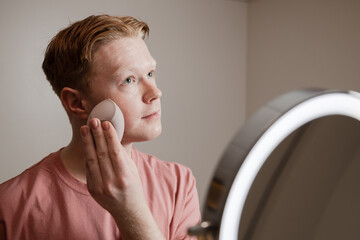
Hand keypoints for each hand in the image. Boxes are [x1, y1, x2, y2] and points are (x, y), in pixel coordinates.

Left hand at [80, 119, 164, 239]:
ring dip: (87, 142)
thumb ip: (122, 154)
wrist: (127, 210)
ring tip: (85, 128)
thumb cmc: (133, 187)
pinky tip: (86, 142)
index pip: (115, 152)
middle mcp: (111, 182)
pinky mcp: (92, 188)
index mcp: (124, 176)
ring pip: (91, 159)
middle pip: (101, 154)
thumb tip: (114, 135)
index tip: (106, 123)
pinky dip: (87, 153)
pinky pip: (88, 168)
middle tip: (93, 121)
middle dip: (96, 135)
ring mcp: (99, 186)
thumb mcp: (133, 170)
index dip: (109, 136)